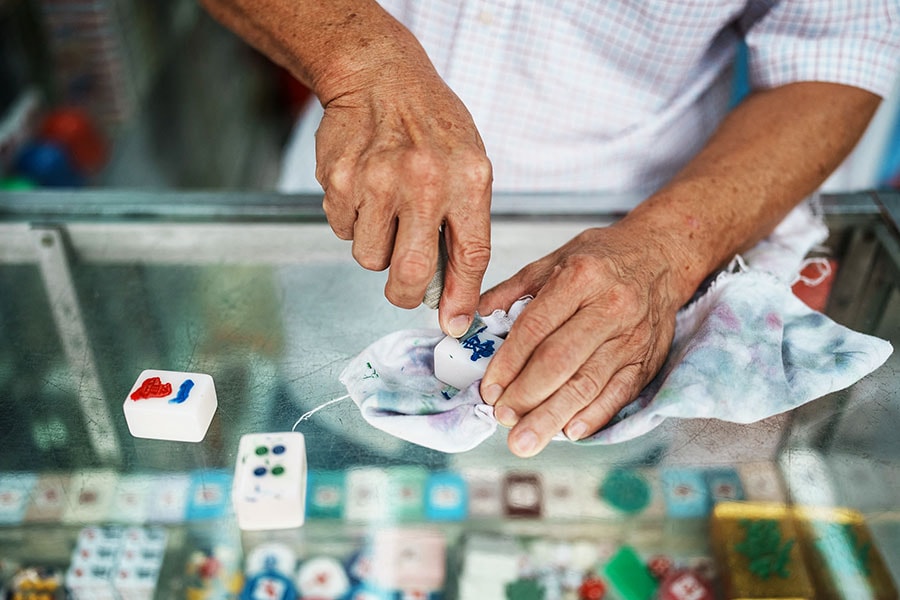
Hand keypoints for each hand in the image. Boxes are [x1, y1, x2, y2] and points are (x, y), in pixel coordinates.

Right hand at [314, 67, 491, 335]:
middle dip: (406, 294)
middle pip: (412, 272)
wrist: (379, 75)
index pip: (470, 256)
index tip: (454, 324)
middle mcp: (423, 182)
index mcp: (467, 179)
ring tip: (386, 211)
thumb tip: (450, 291)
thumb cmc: (431, 124)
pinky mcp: (340, 181)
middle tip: (404, 289)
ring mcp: (377, 181)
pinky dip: (353, 223)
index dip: (461, 298)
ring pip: (370, 258)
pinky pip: (343, 231)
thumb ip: (465, 223)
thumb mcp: (470, 164)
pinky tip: (365, 191)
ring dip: (377, 250)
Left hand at [478, 222, 690, 456]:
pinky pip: (619, 394)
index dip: (508, 362)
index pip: (536, 327)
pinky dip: (593, 416)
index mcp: (581, 278)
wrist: (661, 256)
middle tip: (502, 417)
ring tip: (525, 439)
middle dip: (526, 395)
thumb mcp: (553, 261)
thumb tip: (472, 321)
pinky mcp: (648, 360)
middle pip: (560, 360)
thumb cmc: (603, 260)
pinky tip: (569, 431)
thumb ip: (512, 292)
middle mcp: (610, 307)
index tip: (489, 389)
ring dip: (552, 416)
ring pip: (587, 384)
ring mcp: (632, 337)